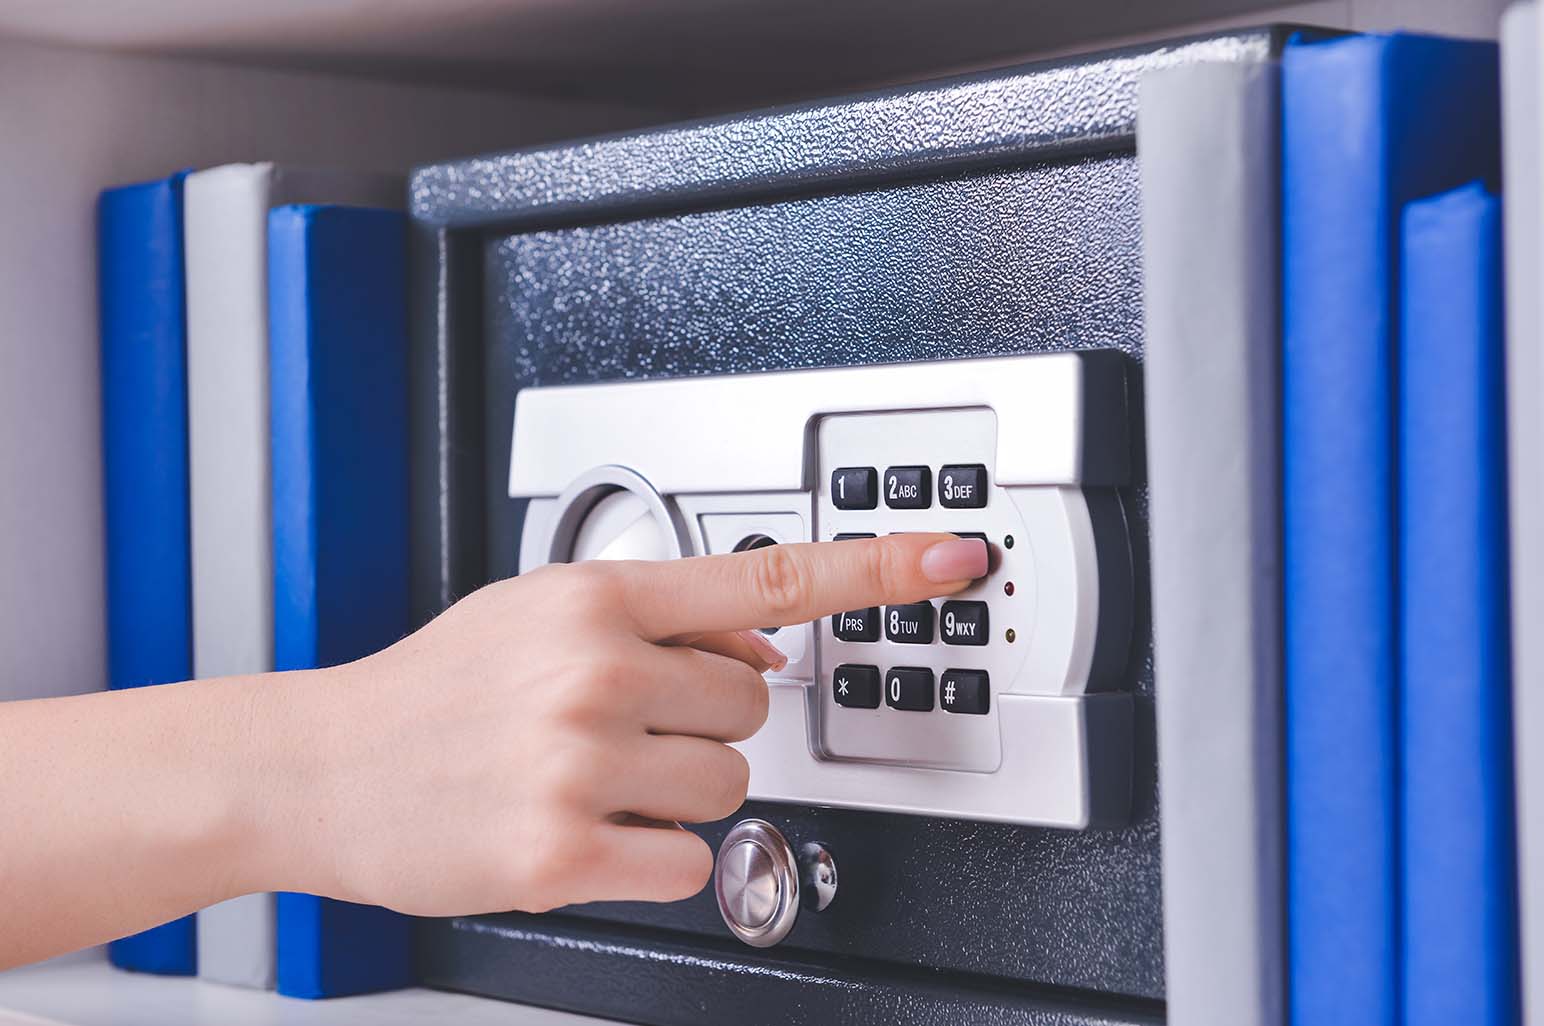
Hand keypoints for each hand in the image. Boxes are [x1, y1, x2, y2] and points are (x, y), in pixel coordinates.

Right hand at [244, 532, 987, 916]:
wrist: (326, 767)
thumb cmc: (437, 688)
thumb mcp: (540, 612)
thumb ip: (660, 617)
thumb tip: (765, 641)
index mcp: (597, 599)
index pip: (768, 578)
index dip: (878, 567)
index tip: (952, 558)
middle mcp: (596, 670)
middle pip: (755, 709)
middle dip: (703, 724)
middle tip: (617, 727)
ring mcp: (581, 762)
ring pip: (731, 787)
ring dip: (677, 793)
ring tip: (591, 776)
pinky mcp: (566, 851)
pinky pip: (690, 861)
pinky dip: (653, 856)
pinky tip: (584, 831)